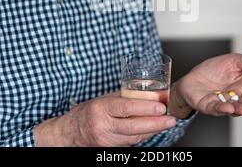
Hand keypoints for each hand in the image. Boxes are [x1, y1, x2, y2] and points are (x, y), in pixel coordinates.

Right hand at [33, 92, 176, 146]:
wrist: (71, 133)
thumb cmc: (88, 112)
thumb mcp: (103, 100)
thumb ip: (123, 97)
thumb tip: (147, 93)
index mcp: (101, 109)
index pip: (126, 108)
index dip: (145, 107)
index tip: (161, 106)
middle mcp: (103, 126)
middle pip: (134, 127)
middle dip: (155, 123)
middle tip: (170, 119)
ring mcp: (106, 141)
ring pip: (135, 137)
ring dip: (152, 130)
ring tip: (166, 122)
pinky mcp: (110, 149)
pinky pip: (131, 143)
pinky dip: (143, 135)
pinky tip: (152, 129)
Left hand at [171, 54, 241, 118]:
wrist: (194, 76)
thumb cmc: (214, 69)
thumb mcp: (233, 60)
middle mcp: (235, 98)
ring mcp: (223, 103)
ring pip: (233, 108)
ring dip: (239, 110)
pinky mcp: (210, 106)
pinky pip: (216, 108)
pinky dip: (222, 108)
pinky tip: (228, 108)